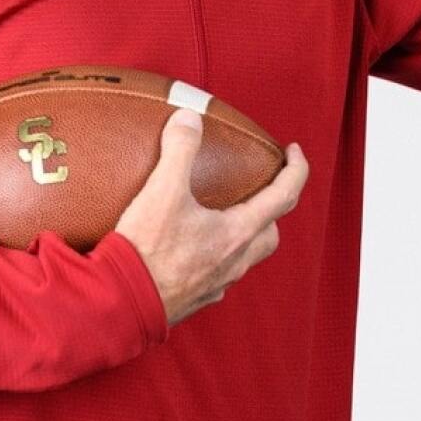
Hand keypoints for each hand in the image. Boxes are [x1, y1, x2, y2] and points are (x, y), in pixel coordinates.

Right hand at [113, 108, 309, 327]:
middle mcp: (234, 261)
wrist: (123, 302)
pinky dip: (215, 254)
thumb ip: (180, 150)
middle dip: (272, 209)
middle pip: (269, 234)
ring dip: (244, 234)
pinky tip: (191, 246)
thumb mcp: (162, 191)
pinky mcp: (195, 297)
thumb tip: (189, 118)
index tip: (294, 153)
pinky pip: (217, 273)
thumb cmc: (147, 251)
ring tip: (223, 216)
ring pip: (245, 257)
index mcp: (237, 233)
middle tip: (260, 189)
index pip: (283, 197)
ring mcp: (217, 283)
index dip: (296, 171)